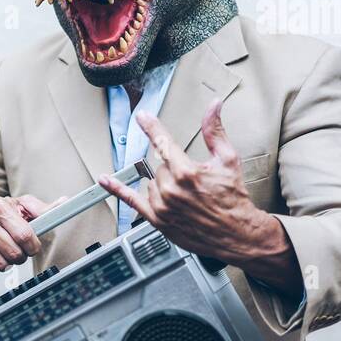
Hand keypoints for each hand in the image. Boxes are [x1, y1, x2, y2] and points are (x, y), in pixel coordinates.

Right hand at [0, 194, 61, 277]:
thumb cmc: (3, 219)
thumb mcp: (22, 210)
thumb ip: (43, 210)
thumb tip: (64, 202)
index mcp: (0, 205)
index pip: (25, 236)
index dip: (32, 247)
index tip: (31, 247)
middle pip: (13, 253)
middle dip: (19, 257)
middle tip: (16, 252)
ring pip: (0, 264)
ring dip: (6, 265)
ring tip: (3, 255)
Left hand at [97, 100, 298, 290]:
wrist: (235, 234)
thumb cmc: (233, 198)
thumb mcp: (228, 160)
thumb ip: (215, 131)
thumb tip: (213, 106)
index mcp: (187, 172)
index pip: (163, 143)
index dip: (152, 127)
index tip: (142, 117)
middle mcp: (171, 189)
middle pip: (159, 165)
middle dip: (174, 169)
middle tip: (194, 182)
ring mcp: (161, 205)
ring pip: (151, 182)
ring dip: (163, 184)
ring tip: (186, 196)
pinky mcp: (156, 219)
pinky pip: (131, 200)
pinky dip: (116, 189)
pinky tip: (105, 180)